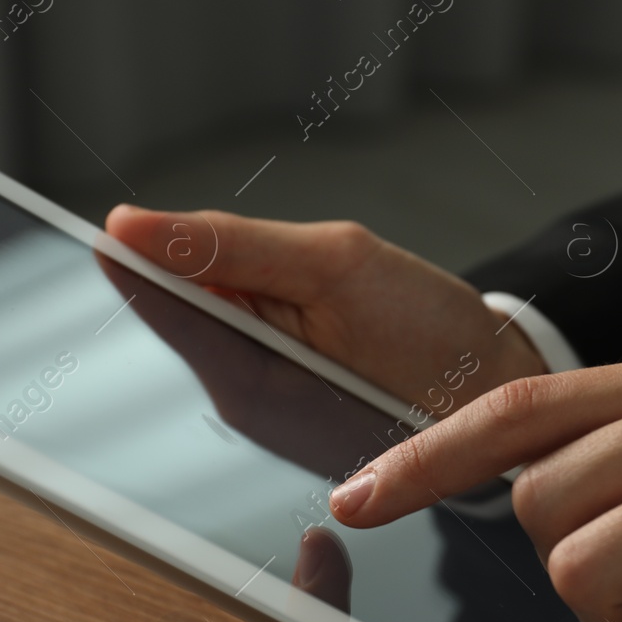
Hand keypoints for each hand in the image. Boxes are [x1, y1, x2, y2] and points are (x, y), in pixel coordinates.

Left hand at [104, 206, 546, 405]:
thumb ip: (229, 247)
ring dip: (247, 279)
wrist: (499, 392)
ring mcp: (263, 405)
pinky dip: (273, 300)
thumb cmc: (433, 338)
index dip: (137, 249)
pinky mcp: (286, 397)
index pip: (155, 301)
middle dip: (207, 260)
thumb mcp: (336, 268)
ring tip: (323, 290)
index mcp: (246, 382)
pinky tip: (321, 309)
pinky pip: (253, 329)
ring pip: (219, 313)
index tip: (122, 216)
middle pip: (181, 305)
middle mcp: (241, 404)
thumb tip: (130, 227)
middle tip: (286, 257)